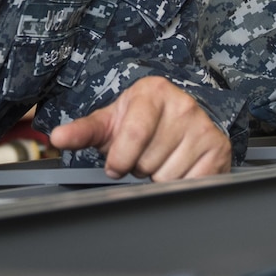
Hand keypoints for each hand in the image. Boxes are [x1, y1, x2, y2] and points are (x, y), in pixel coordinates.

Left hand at [48, 76, 230, 179]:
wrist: (176, 118)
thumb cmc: (138, 120)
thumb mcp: (109, 121)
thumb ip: (81, 131)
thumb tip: (56, 138)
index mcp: (152, 93)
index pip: (133, 137)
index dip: (120, 159)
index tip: (117, 163)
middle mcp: (182, 105)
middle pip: (147, 162)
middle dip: (139, 167)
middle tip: (143, 154)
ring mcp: (203, 126)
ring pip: (167, 176)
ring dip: (158, 176)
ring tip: (160, 158)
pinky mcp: (219, 147)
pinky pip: (190, 183)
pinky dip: (180, 182)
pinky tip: (178, 165)